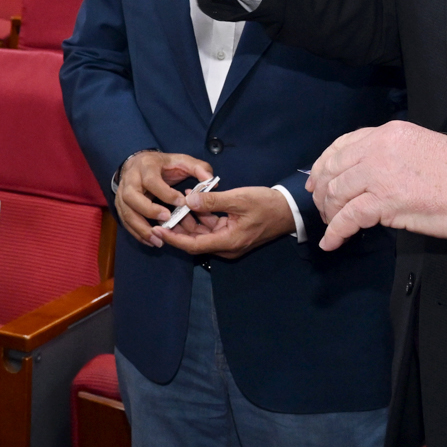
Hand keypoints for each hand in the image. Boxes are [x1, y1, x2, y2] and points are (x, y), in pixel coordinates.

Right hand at [114, 151, 214, 248]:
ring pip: (126, 212)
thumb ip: (199, 168)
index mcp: (146, 167)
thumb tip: (211, 181)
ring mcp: (122, 194)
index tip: (182, 202)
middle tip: (166, 220)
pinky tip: (151, 241)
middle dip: (148, 210)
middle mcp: (130, 180)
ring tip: (159, 240)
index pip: (152, 180)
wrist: (139, 163)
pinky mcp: (120, 205)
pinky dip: (137, 233)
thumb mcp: (182, 161)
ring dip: (141, 228)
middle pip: (132, 196)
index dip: (165, 193)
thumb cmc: (163, 165)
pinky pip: (125, 222)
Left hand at [158, 186, 295, 257]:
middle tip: (164, 212)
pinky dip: (202, 217)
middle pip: (195, 241)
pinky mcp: (232, 234)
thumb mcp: (238, 199)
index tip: (158, 229)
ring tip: (178, 202)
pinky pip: (212, 228)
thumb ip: (213, 201)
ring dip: (190, 220)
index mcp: (228, 242)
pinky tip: (194, 201)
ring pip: (202, 234)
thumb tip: (188, 201)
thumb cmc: (266, 204)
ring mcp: (230, 241)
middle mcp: (226, 246)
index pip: (193, 245)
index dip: (174, 238)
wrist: (289, 210)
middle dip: (179, 228)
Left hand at [307, 121, 446, 251]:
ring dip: (328, 213)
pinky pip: (348, 218)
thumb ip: (391, 156)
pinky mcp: (385, 201)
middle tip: (321, 208)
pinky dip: (335, 233)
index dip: (324, 164)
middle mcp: (378, 149)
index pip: (342, 145)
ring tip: (330, 226)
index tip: (316, 179)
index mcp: (388, 133)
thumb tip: (370, 177)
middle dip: (322, 191)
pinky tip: (331, 242)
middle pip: (333, 169)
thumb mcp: (420, 147)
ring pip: (336, 193)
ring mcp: (380, 174)